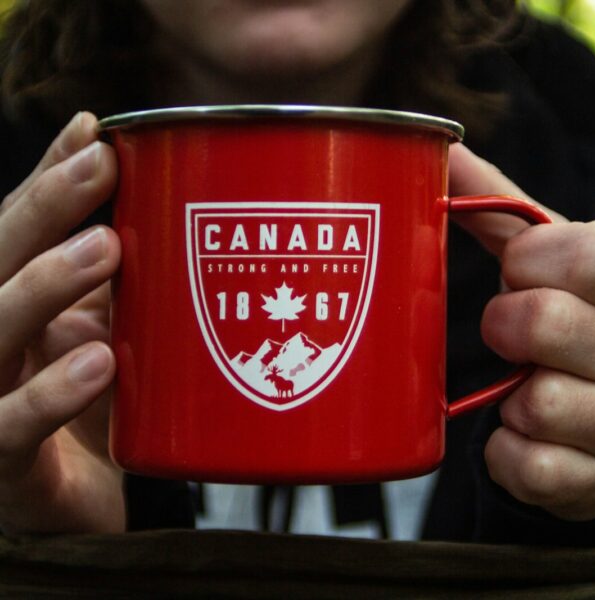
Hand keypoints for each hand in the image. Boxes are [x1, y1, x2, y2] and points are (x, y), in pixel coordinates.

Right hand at [0, 113, 122, 533]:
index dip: (49, 180)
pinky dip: (52, 394)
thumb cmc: (92, 415)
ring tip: (105, 248)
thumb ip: (116, 293)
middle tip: (100, 164)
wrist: (76, 512)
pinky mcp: (2, 467)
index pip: (19, 232)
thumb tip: (155, 224)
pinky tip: (98, 363)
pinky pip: (13, 428)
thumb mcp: (107, 338)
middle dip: (45, 209)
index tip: (95, 133)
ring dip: (44, 285)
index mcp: (13, 310)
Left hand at [450, 143, 594, 521]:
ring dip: (515, 395)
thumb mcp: (561, 256)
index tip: (530, 275)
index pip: (577, 256)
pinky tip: (530, 436)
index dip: (529, 267)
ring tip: (537, 386)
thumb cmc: (584, 317)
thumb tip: (443, 150)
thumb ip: (504, 208)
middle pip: (538, 324)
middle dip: (512, 326)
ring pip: (536, 403)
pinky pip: (530, 467)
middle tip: (520, 332)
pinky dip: (511, 452)